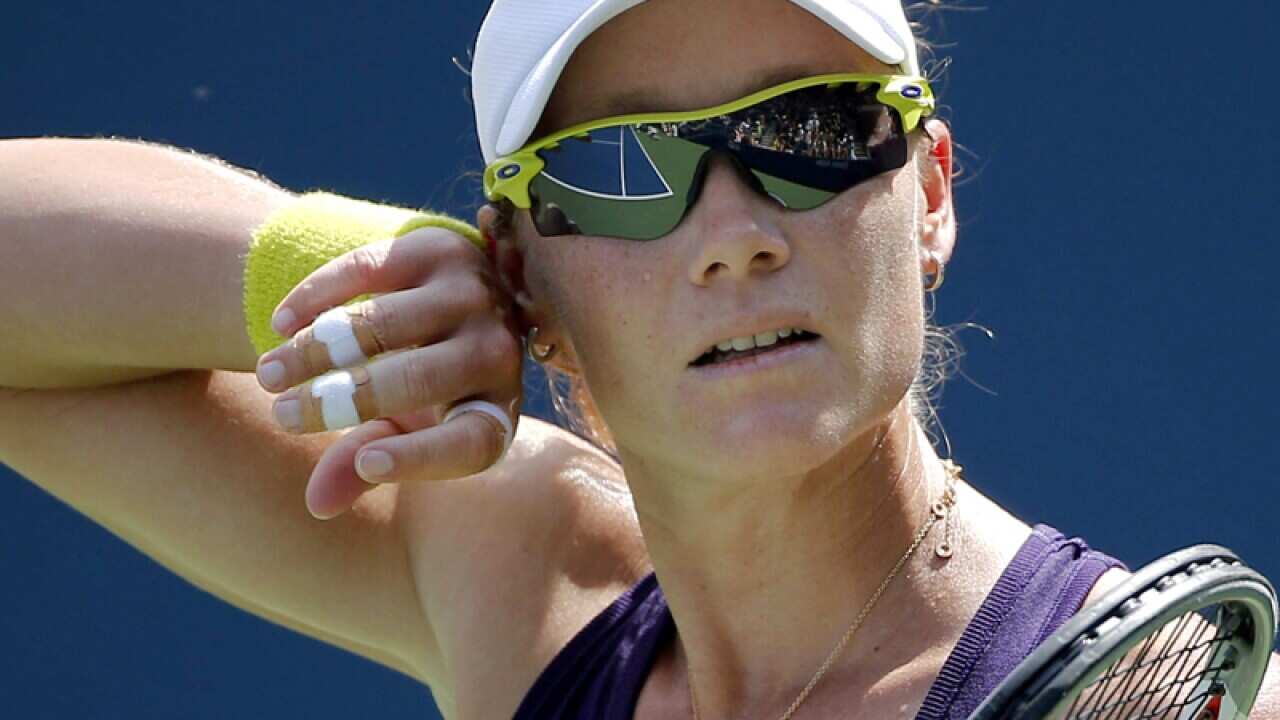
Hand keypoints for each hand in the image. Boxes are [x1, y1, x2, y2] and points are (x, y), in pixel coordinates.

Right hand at [253, 226, 523, 519]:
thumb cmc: (427, 390)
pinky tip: (282, 323)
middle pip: (415, 380)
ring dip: (315, 350)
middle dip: (338, 400)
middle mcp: (496, 351)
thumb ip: (363, 465)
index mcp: (495, 411)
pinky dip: (318, 297)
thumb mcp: (403, 431)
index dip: (419, 457)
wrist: (457, 304)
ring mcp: (472, 293)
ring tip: (268, 372)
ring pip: (385, 324)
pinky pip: (368, 270)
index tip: (364, 461)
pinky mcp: (440, 247)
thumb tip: (318, 504)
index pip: (468, 443)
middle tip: (280, 412)